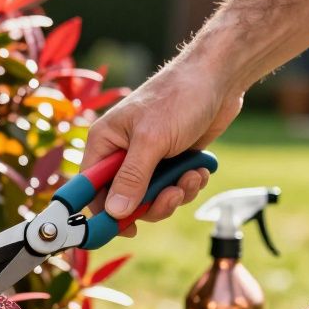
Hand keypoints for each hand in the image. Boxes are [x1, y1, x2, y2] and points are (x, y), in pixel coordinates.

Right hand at [81, 55, 242, 231]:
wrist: (218, 79)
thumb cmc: (178, 97)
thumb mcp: (151, 140)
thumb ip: (132, 178)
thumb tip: (115, 212)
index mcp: (104, 143)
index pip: (90, 188)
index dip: (102, 212)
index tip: (123, 230)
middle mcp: (122, 152)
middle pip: (124, 200)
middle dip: (151, 203)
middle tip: (170, 196)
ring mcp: (148, 158)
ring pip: (152, 198)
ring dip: (175, 194)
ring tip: (190, 176)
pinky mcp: (171, 160)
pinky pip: (173, 188)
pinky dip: (188, 184)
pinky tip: (199, 168)